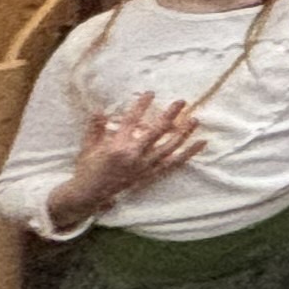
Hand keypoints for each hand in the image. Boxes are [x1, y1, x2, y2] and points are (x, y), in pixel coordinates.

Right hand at [60, 95, 200, 219]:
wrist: (89, 196)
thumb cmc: (87, 169)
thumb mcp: (88, 147)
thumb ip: (95, 128)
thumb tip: (99, 109)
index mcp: (117, 147)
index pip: (131, 121)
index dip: (141, 106)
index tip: (150, 93)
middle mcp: (133, 156)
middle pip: (156, 132)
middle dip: (169, 115)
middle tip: (181, 102)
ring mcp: (144, 167)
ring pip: (169, 148)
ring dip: (183, 133)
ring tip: (195, 120)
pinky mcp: (150, 176)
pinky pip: (173, 164)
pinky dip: (188, 153)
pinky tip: (201, 143)